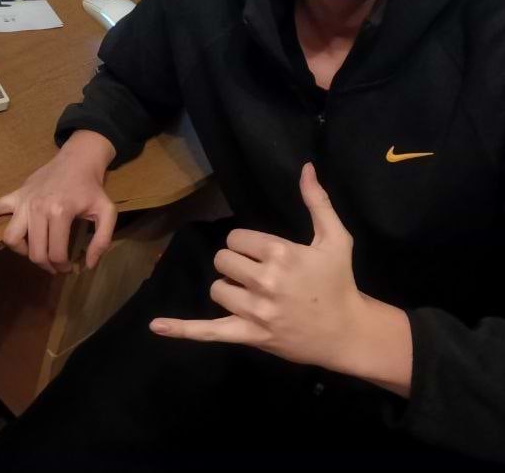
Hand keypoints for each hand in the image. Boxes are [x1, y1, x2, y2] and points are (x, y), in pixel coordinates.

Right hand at [0, 130, 117, 273]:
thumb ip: (102, 240)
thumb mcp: (107, 212)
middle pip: (34, 251)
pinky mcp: (15, 195)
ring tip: (35, 252)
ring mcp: (23, 201)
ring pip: (12, 237)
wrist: (77, 159)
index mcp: (60, 212)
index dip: (63, 266)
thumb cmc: (91, 188)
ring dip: (22, 251)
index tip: (71, 267)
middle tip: (57, 266)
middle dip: (46, 264)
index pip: (54, 253)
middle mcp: (37, 208)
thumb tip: (88, 265)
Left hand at [150, 163, 369, 371]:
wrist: (347, 332)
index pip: (237, 238)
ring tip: (253, 294)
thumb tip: (306, 168)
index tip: (265, 253)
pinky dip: (182, 329)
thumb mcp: (335, 238)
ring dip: (229, 288)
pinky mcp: (249, 336)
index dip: (247, 244)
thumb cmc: (339, 281)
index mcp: (281, 253)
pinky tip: (157, 326)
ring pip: (217, 289)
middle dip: (236, 263)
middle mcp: (265, 281)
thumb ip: (317, 201)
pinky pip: (209, 331)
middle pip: (222, 260)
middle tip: (257, 272)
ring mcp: (256, 311)